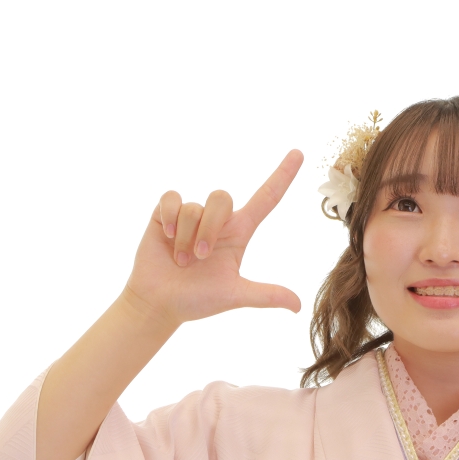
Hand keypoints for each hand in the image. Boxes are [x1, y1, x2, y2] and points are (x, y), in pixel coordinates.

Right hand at [121, 150, 303, 325]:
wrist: (159, 303)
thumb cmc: (197, 300)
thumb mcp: (234, 296)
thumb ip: (265, 295)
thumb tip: (298, 306)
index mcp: (239, 233)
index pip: (267, 198)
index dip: (282, 176)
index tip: (299, 153)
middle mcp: (217, 220)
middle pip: (222, 198)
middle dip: (210, 228)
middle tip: (200, 256)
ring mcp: (191, 216)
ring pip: (194, 206)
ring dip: (185, 236)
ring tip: (179, 259)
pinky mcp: (164, 214)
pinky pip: (171, 199)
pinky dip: (168, 218)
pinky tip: (164, 236)